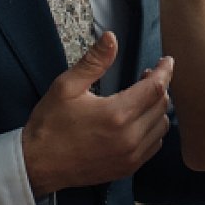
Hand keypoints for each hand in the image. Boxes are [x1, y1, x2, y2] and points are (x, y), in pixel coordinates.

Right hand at [22, 31, 172, 196]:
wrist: (37, 165)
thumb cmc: (50, 124)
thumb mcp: (66, 86)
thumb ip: (94, 61)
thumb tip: (112, 37)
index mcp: (116, 114)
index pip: (155, 88)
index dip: (164, 71)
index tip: (167, 60)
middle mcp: (129, 137)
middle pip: (161, 106)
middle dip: (159, 86)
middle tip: (147, 74)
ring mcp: (130, 156)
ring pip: (161, 126)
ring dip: (158, 108)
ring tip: (143, 96)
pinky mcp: (127, 168)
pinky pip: (154, 145)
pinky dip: (153, 129)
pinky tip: (140, 120)